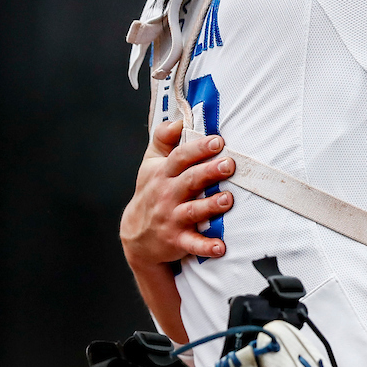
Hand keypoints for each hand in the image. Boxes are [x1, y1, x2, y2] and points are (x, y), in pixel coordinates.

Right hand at [120, 120, 235, 268]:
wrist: (136, 235)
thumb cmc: (151, 191)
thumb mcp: (151, 164)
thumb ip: (163, 139)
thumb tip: (178, 120)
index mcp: (162, 174)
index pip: (180, 157)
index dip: (198, 148)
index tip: (217, 141)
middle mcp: (167, 195)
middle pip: (189, 180)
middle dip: (209, 172)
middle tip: (230, 164)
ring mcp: (172, 218)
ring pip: (193, 210)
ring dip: (211, 205)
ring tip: (228, 199)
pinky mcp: (177, 240)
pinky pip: (193, 244)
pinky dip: (206, 246)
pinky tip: (221, 247)